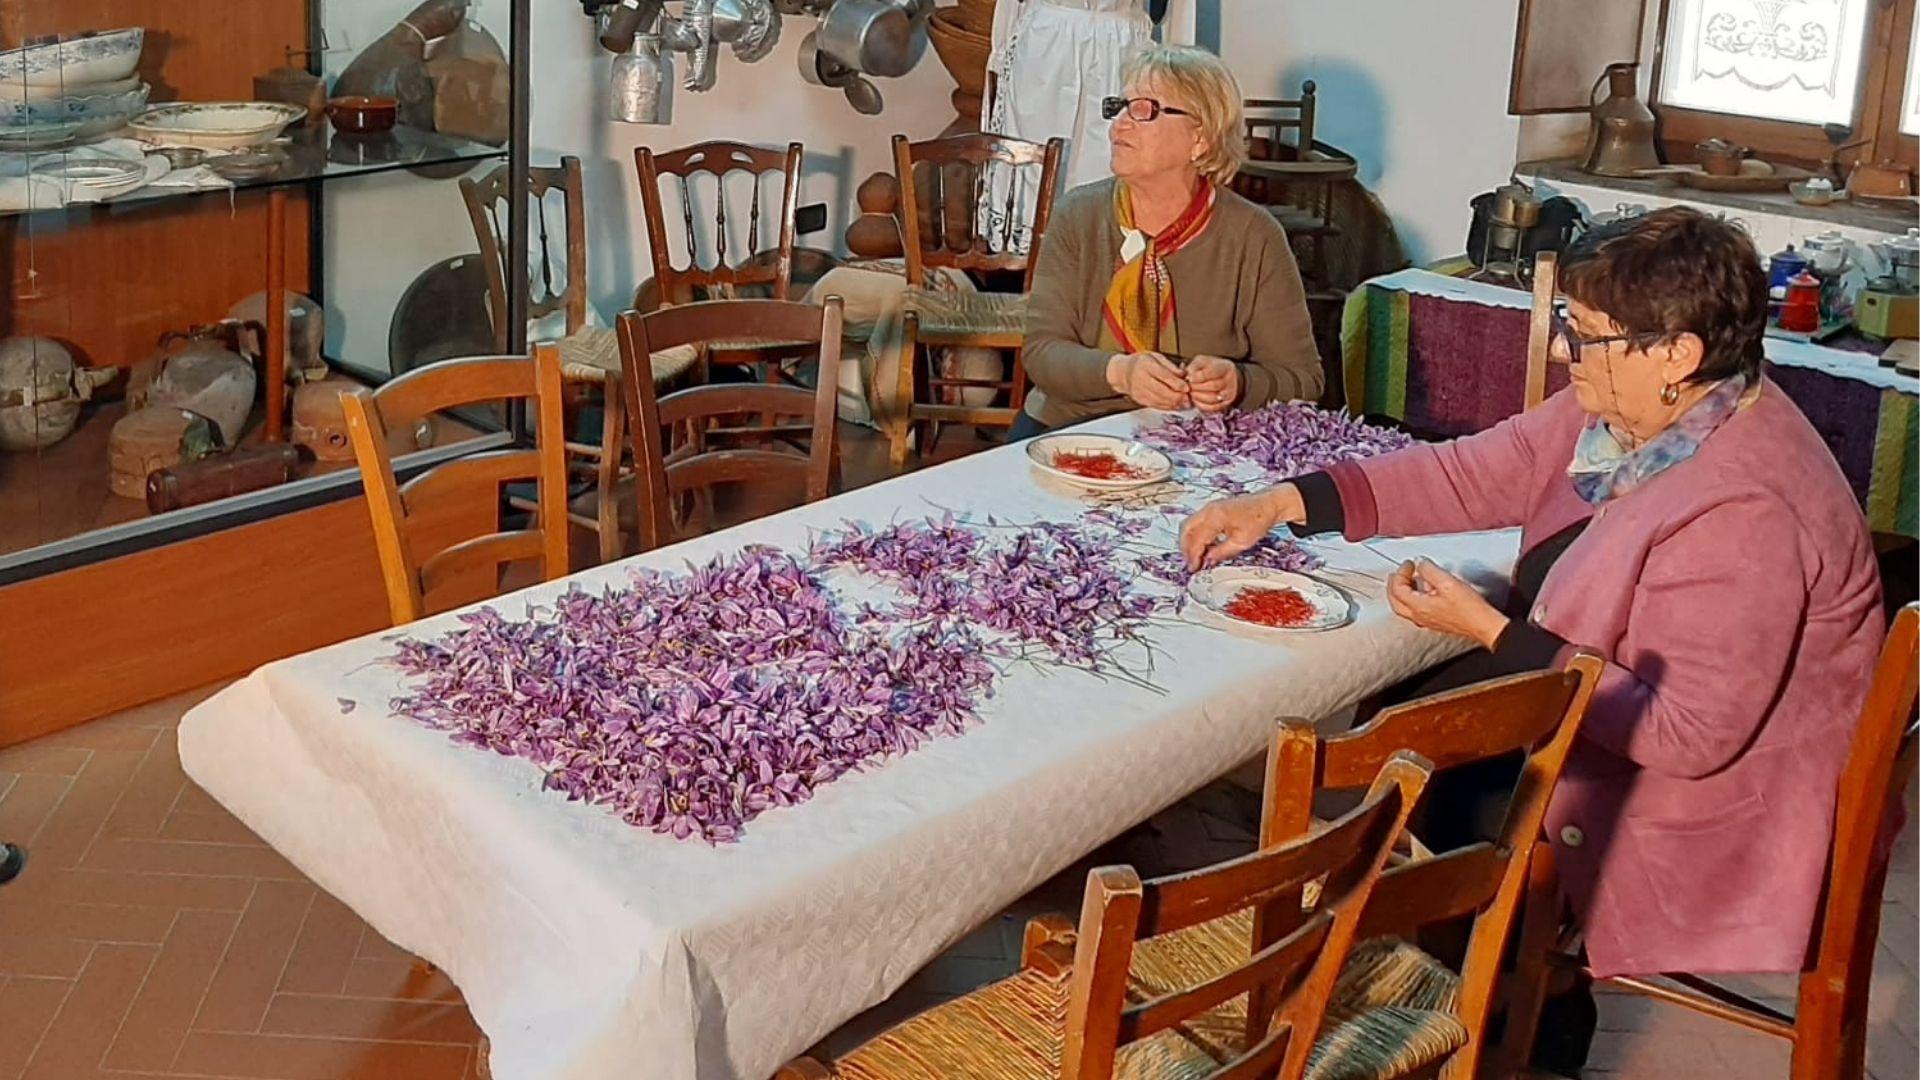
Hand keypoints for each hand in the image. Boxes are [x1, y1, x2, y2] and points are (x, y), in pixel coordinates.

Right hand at [1107, 352, 1191, 410]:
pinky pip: (1156, 405)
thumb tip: (1184, 375)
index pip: (1164, 376)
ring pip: (1160, 401)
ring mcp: (1139, 391)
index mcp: (1146, 365)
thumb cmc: (1142, 363)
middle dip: (1177, 396)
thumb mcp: (1156, 357)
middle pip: (1162, 391)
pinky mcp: (1140, 400)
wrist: (1123, 372)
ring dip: (1174, 403)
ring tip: (1184, 403)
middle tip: (1188, 397)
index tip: (1187, 387)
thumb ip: (1170, 366)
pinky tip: (1175, 405)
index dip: (1177, 384)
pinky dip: (1167, 406)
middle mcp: (1141, 379)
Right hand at [1180, 484, 1305, 569]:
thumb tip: (1208, 561)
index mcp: (1215, 517)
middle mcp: (1209, 510)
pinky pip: (1196, 522)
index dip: (1194, 556)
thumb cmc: (1259, 518)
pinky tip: (1202, 546)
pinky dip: (1195, 535)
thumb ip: (1221, 553)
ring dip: (1189, 542)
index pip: (1196, 540)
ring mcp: (1209, 508)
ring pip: (1188, 526)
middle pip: (1186, 531)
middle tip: (1192, 564)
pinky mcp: (1212, 509)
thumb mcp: (1242, 542)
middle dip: (1186, 549)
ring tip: (1196, 557)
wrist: (1268, 504)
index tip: (1195, 568)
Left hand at [1184, 355, 1239, 412]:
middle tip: (1187, 386)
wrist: (1223, 377)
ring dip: (1198, 397)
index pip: (1212, 372)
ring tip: (1191, 393)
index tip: (1189, 378)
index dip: (1199, 376)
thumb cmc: (1210, 369)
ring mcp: (1229, 393)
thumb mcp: (1202, 362)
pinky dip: (1201, 405)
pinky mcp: (1225, 404)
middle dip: (1197, 387)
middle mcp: (1230, 380)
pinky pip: (1212, 408)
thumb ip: (1194, 367)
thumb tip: (1186, 375)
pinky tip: (1195, 400)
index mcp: (1225, 367)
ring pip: (1213, 398)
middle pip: (1213, 386)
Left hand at [1385, 558, 1509, 648]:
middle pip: (1395, 601)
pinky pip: (1415, 610)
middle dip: (1394, 584)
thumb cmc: (1469, 608)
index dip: (1401, 573)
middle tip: (1399, 572)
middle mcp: (1419, 616)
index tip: (1409, 563)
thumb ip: (1430, 570)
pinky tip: (1423, 591)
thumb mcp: (1448, 582)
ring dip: (1402, 592)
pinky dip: (1412, 598)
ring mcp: (1426, 621)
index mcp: (1418, 607)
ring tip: (1408, 579)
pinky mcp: (1435, 622)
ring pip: (1404, 607)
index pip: (1398, 589)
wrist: (1484, 625)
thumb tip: (1420, 563)